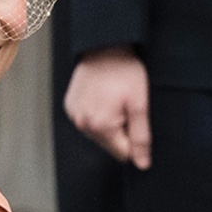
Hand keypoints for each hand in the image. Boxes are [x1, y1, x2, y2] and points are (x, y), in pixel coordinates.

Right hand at [63, 46, 151, 169]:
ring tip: (112, 98)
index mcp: (100, 126)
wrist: (103, 46)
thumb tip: (142, 164)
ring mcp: (74, 115)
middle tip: (124, 104)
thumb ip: (141, 137)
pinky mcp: (70, 106)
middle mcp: (82, 124)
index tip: (134, 117)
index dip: (133, 138)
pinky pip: (87, 120)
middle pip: (109, 144)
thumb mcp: (139, 103)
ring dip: (107, 122)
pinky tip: (102, 96)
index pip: (123, 153)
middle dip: (120, 130)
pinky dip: (96, 113)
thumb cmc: (124, 71)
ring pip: (98, 133)